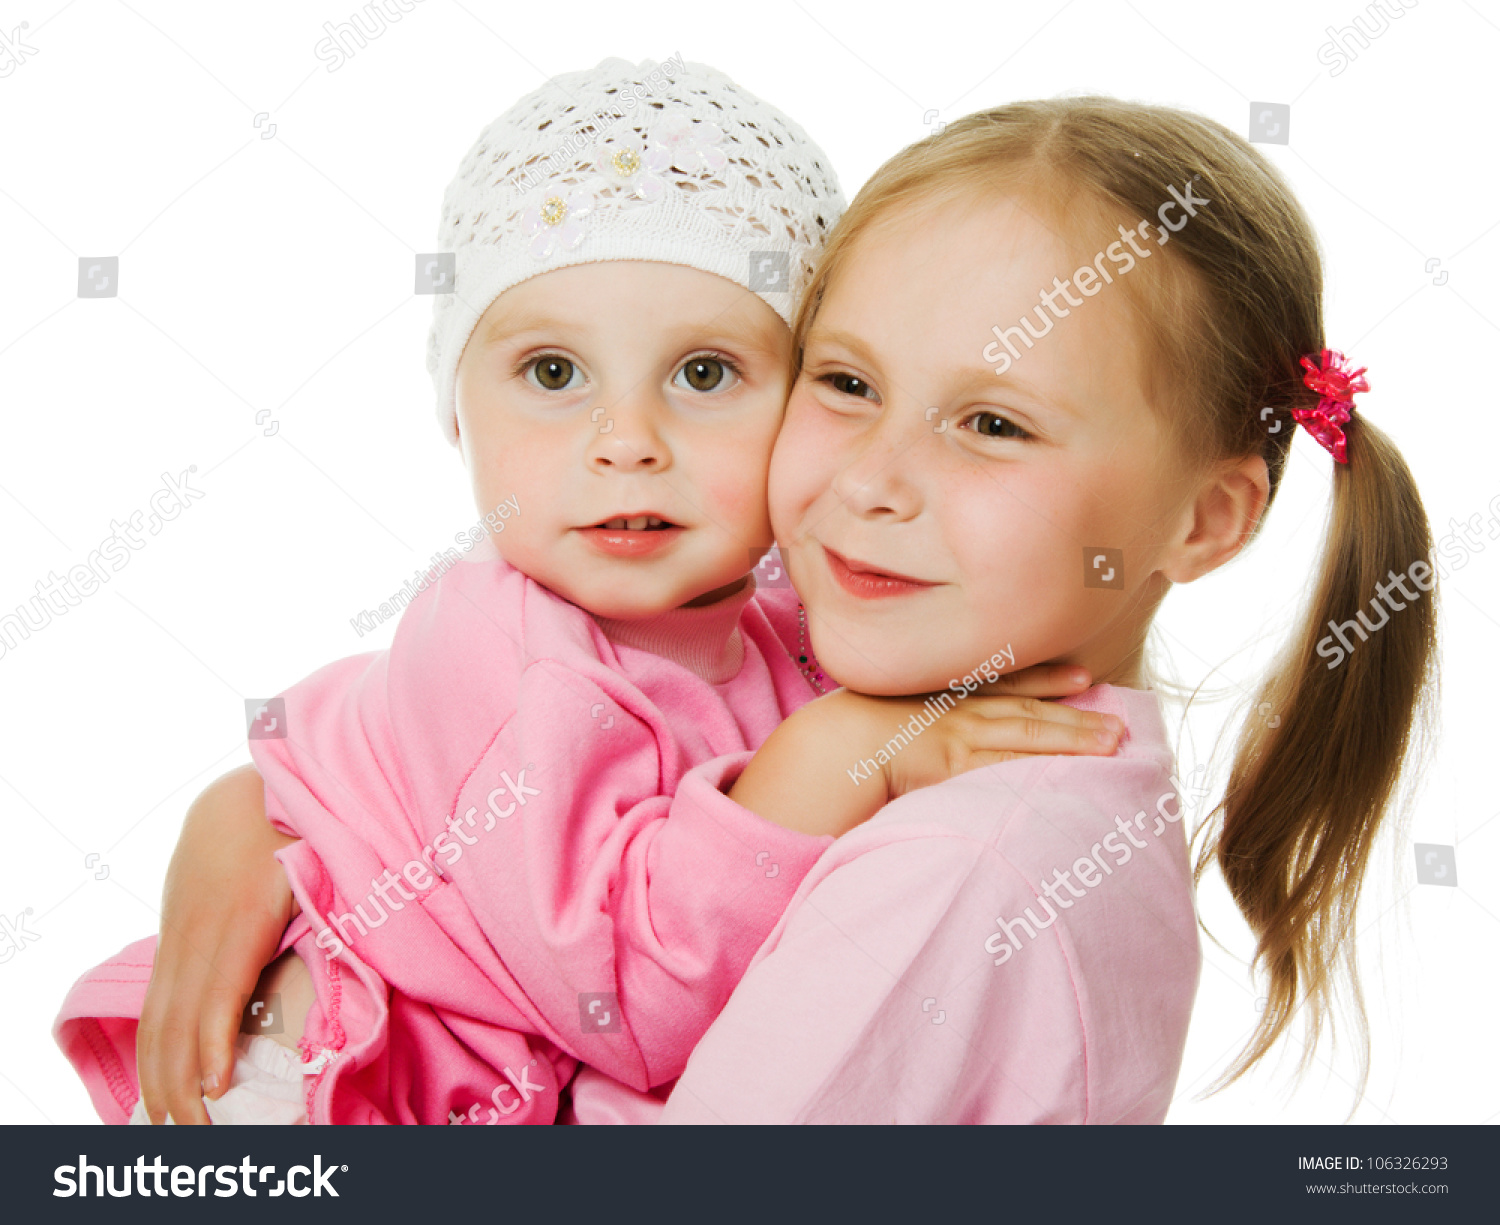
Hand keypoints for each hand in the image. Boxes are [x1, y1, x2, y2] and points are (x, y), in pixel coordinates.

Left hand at [136, 764, 298, 1124]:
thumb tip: (254, 978)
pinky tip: (212, 1081)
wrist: (274, 773)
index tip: (164, 1116)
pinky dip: (210, 1043)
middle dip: (165, 1094)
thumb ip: (238, 932)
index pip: (158, 1020)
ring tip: (192, 1129)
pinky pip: (219, 994)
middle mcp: (187, 936)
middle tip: (177, 1140)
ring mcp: (211, 927)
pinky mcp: (242, 917)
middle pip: (161, 1032)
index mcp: (187, 934)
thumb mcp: (240, 886)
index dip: (155, 1074)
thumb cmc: (267, 829)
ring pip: (182, 1022)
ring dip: (185, 1085)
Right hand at [729, 664, 1118, 837]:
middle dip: (1074, 713)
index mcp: (938, 695)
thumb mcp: (879, 716)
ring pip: (1025, 734)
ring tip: (1113, 742)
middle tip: (1120, 720)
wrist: (821, 745)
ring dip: (1072, 737)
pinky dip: (1037, 767)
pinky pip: (1002, 764)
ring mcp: (954, 734)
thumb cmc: (842, 738)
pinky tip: (1068, 773)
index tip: (1082, 675)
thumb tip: (917, 738)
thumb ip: (907, 723)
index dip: (1045, 679)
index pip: (1001, 683)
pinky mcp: (949, 762)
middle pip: (1025, 709)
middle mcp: (953, 709)